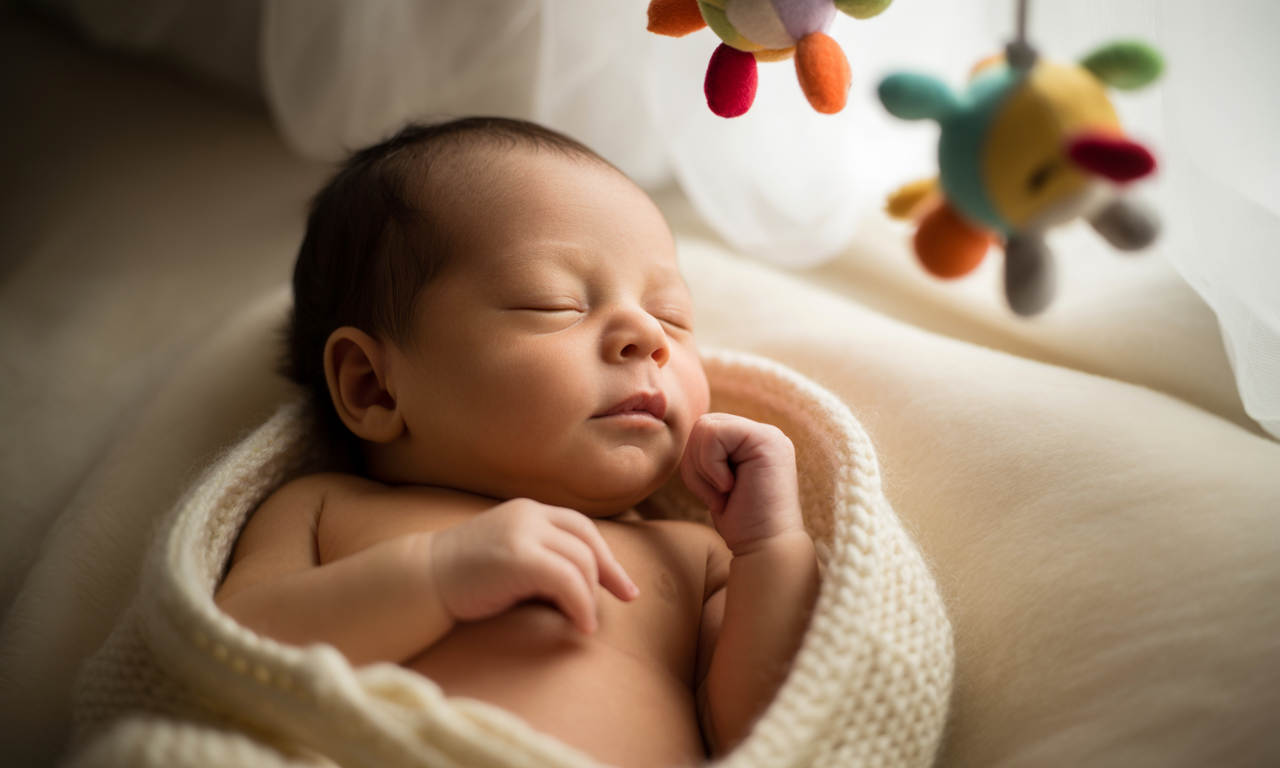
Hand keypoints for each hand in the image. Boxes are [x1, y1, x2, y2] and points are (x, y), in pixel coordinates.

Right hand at [430, 499, 638, 633]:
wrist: (420, 580)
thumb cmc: (462, 578)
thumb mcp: (506, 556)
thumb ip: (538, 559)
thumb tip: (578, 586)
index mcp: (527, 511)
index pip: (580, 527)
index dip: (605, 554)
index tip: (621, 582)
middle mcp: (529, 515)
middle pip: (587, 542)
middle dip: (611, 573)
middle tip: (627, 598)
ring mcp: (523, 533)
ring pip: (581, 563)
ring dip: (591, 597)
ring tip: (586, 623)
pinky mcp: (518, 557)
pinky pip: (568, 581)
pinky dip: (581, 605)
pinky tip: (581, 626)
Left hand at [680, 413, 803, 553]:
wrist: (765, 547)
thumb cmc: (741, 523)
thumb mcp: (717, 482)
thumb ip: (709, 455)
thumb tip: (692, 435)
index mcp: (751, 442)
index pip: (705, 431)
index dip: (697, 464)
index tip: (718, 495)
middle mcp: (762, 433)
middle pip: (702, 425)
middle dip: (696, 465)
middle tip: (719, 495)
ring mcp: (767, 434)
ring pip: (705, 428)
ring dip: (703, 469)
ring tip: (725, 493)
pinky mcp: (765, 438)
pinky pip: (713, 434)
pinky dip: (710, 467)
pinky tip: (730, 487)